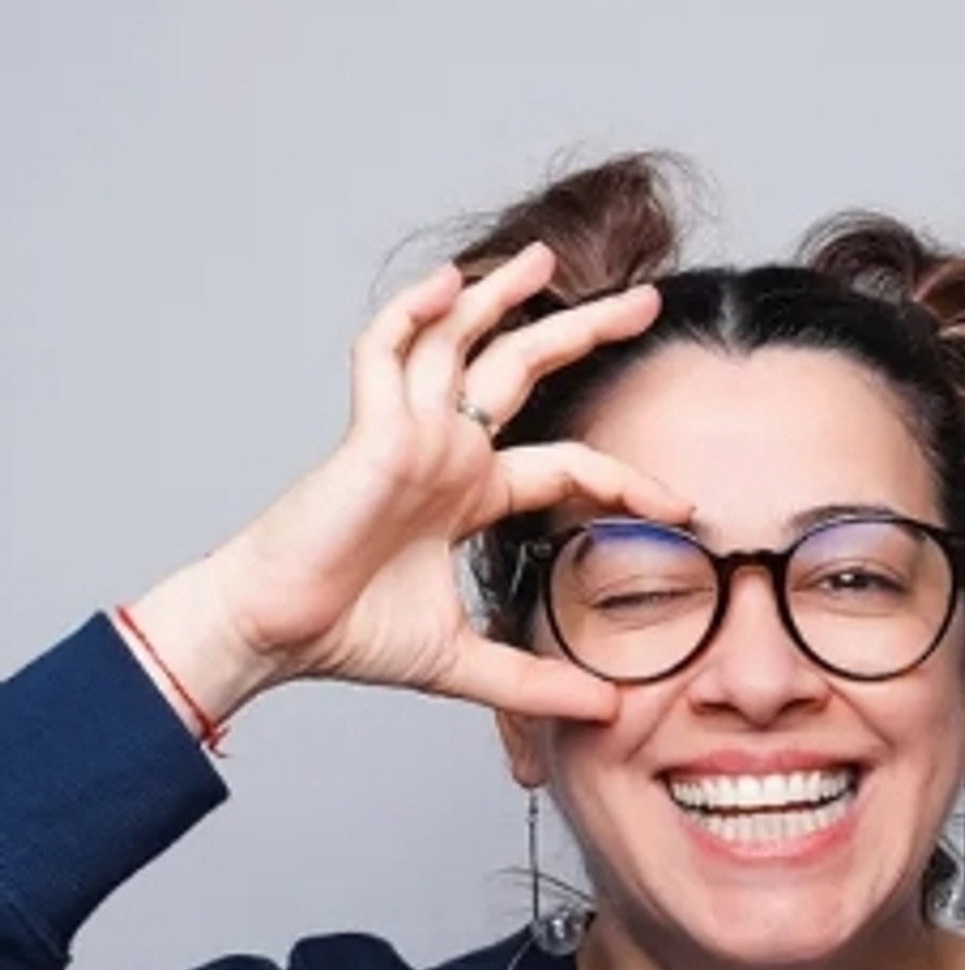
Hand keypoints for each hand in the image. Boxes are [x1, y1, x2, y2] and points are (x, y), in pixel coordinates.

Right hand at [197, 243, 689, 719]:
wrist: (279, 633)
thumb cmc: (352, 636)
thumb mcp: (465, 664)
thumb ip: (535, 685)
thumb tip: (609, 712)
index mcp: (469, 493)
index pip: (565, 463)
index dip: (625, 479)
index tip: (679, 505)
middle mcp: (443, 450)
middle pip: (521, 368)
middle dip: (584, 330)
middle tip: (648, 301)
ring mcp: (407, 433)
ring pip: (455, 339)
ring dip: (497, 294)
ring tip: (543, 257)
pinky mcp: (369, 433)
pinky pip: (384, 351)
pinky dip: (412, 313)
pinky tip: (449, 283)